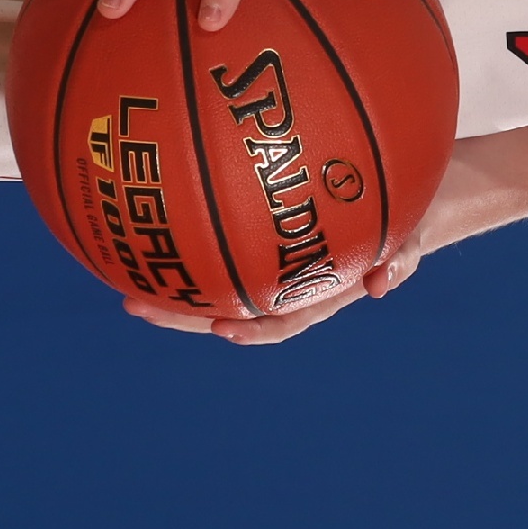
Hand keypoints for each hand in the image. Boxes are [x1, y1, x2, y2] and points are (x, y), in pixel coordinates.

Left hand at [123, 235, 429, 346]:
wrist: (397, 199)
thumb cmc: (403, 220)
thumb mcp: (411, 238)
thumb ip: (401, 257)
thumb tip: (383, 285)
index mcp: (313, 293)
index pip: (277, 320)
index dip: (250, 328)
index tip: (220, 329)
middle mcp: (280, 282)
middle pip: (222, 305)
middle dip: (178, 312)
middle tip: (133, 302)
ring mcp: (264, 260)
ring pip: (208, 275)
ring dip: (166, 277)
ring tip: (117, 269)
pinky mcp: (254, 232)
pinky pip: (213, 234)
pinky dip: (183, 229)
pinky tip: (148, 205)